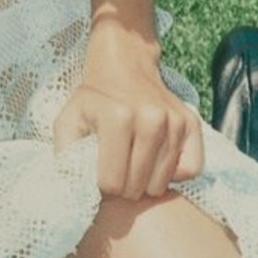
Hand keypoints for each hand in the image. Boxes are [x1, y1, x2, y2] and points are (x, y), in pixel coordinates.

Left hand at [51, 39, 203, 199]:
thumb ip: (65, 155)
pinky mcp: (191, 124)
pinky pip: (190, 170)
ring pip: (162, 184)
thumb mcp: (68, 120)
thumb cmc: (94, 99)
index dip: (101, 187)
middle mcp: (151, 119)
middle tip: (116, 169)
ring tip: (133, 163)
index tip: (98, 173)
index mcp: (117, 118)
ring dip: (145, 182)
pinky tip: (155, 160)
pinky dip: (172, 174)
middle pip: (138, 188)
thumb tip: (74, 191)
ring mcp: (174, 121)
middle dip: (123, 187)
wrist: (124, 66)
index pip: (113, 185)